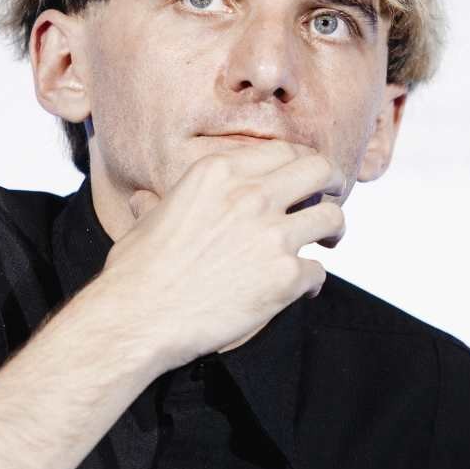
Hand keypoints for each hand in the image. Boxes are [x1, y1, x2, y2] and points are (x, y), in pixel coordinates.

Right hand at [95, 141, 345, 371]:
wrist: (139, 317)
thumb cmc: (137, 270)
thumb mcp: (146, 220)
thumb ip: (158, 204)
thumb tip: (143, 200)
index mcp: (219, 172)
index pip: (284, 150)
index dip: (300, 162)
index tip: (304, 177)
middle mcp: (251, 195)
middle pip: (319, 169)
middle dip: (332, 182)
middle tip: (330, 196)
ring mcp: (272, 236)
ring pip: (332, 217)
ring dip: (333, 230)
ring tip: (326, 241)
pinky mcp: (284, 277)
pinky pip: (319, 271)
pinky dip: (313, 281)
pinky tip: (302, 289)